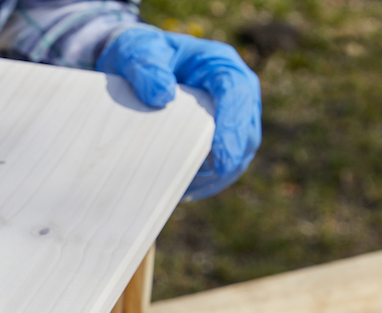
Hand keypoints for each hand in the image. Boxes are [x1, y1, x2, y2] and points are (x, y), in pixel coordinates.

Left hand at [97, 25, 260, 199]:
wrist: (135, 66)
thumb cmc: (138, 57)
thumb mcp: (134, 53)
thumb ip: (145, 67)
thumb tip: (161, 95)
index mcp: (219, 65)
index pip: (235, 94)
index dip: (231, 128)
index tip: (221, 160)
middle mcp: (236, 89)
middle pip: (246, 130)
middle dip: (227, 162)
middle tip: (195, 186)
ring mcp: (233, 114)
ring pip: (242, 151)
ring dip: (219, 176)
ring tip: (186, 190)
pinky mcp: (223, 135)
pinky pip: (228, 163)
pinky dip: (211, 180)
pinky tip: (185, 190)